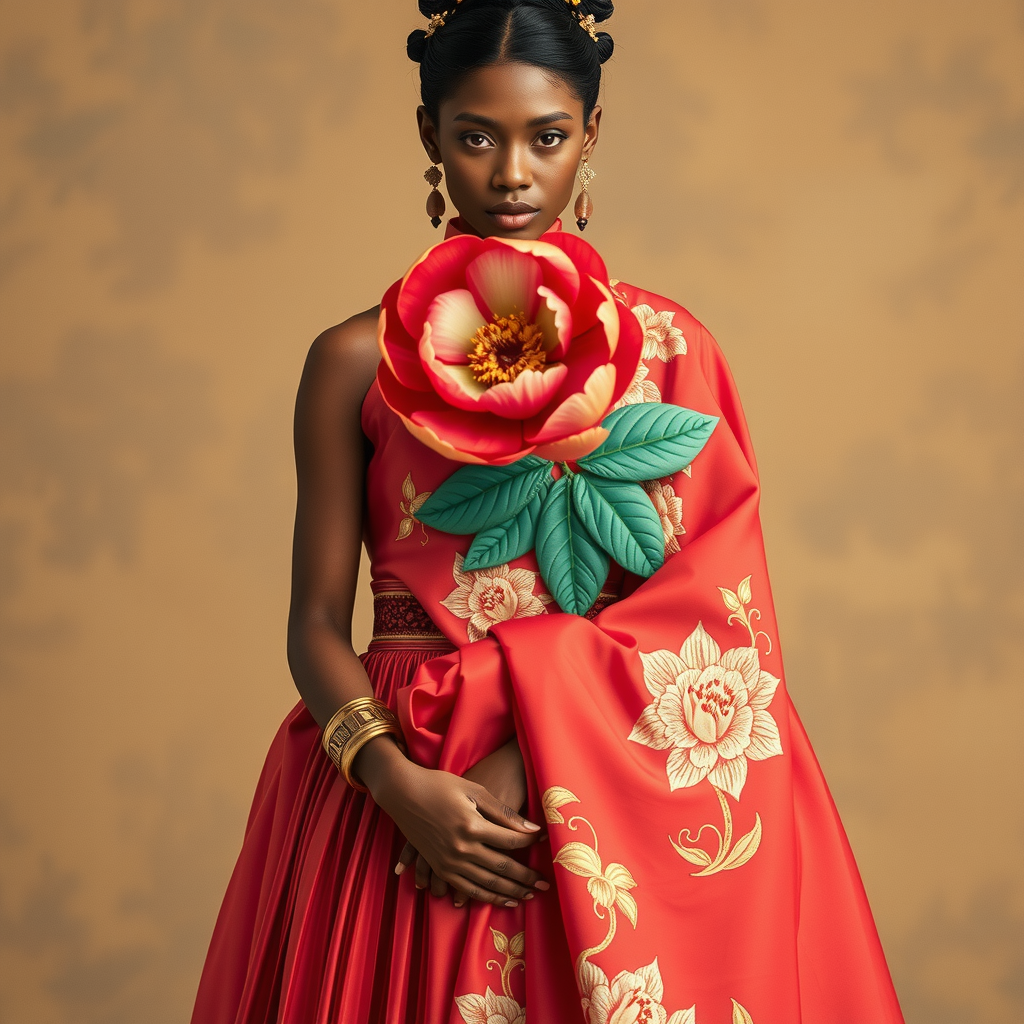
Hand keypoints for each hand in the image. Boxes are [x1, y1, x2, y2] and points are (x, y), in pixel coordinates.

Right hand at [369, 746, 548, 907]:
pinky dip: (486, 897)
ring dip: (509, 892)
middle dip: (526, 877)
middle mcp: (461, 848)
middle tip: (545, 885)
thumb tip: (532, 828)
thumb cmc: (440, 785)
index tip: (546, 844)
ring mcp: (448, 861)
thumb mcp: (474, 790)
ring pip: (486, 884)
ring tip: (528, 896)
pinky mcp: (439, 867)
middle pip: (502, 867)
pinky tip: (502, 899)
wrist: (403, 792)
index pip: (510, 841)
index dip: (530, 843)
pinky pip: (466, 888)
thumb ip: (503, 812)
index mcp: (472, 826)